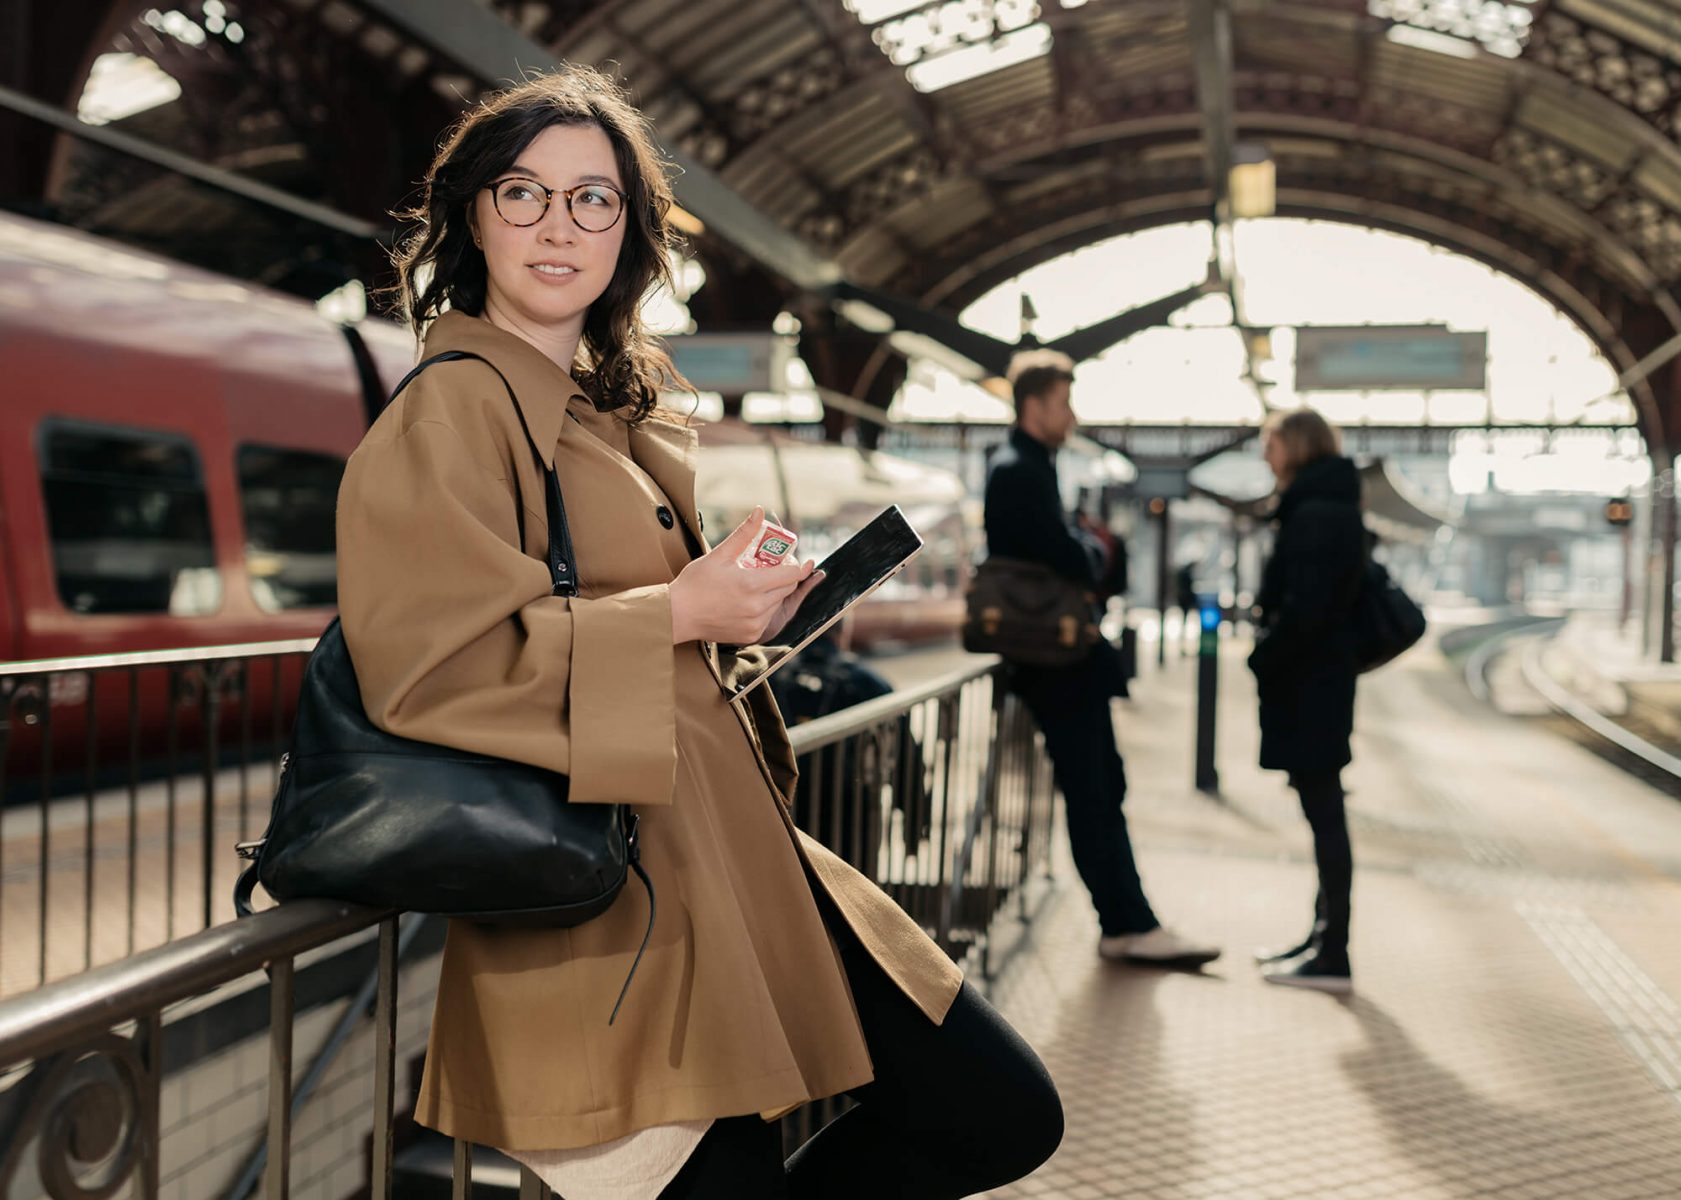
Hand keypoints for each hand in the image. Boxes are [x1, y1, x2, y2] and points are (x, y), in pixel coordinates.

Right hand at [669, 507, 816, 644]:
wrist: (677, 614)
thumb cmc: (695, 583)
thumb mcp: (720, 555)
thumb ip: (744, 534)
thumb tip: (759, 511)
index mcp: (752, 584)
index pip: (791, 575)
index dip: (800, 567)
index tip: (805, 561)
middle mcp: (757, 607)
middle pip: (787, 589)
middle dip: (785, 577)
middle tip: (773, 567)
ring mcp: (755, 624)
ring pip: (777, 604)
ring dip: (774, 592)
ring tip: (755, 583)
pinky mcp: (751, 635)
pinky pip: (766, 618)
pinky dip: (763, 608)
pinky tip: (746, 601)